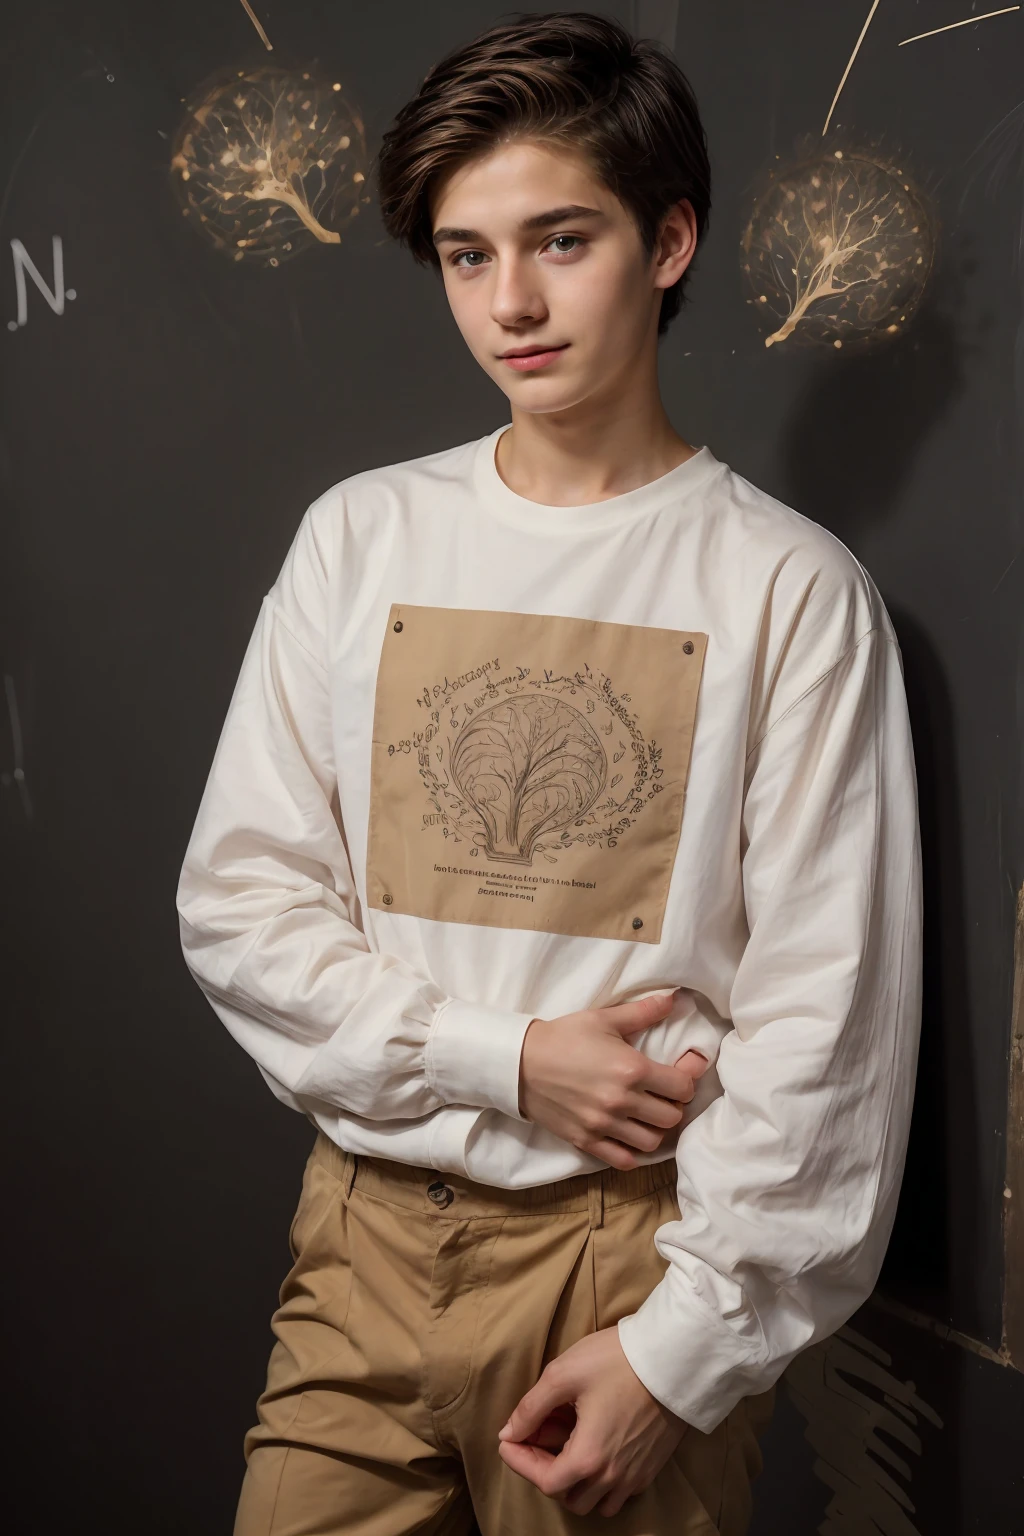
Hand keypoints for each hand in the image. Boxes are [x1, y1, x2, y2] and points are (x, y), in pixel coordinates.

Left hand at [496, 1325, 688, 1516]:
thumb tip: (509, 1432)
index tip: (508, 1440)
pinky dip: (602, 1483)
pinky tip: (596, 1450)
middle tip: (537, 1440)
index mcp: (589, 1457)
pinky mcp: (652, 1467)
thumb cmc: (617, 1361)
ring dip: (575, 1483)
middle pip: (569, 1498)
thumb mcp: (564, 1374)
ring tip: (567, 1447)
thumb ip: (530, 1408)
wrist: (674, 1356)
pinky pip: (621, 1493)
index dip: (520, 1462)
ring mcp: (635, 1475)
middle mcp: (612, 1476)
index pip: (544, 1482)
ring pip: (597, 1502)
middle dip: (546, 1472)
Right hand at [518, 991, 708, 1168]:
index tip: (682, 1070)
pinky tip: (628, 1134)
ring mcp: (604, 1124)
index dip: (688, 1077)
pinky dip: (633, 1151)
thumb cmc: (563, 1036)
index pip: (683, 1086)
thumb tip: (674, 999)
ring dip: (655, 1128)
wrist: (519, 1062)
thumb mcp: (603, 1018)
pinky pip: (624, 1160)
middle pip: (672, 1116)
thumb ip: (643, 1011)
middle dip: (674, 1103)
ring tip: (647, 1113)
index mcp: (632, 1069)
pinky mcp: (587, 1140)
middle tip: (663, 1091)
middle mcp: (622, 1101)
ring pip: (652, 1141)